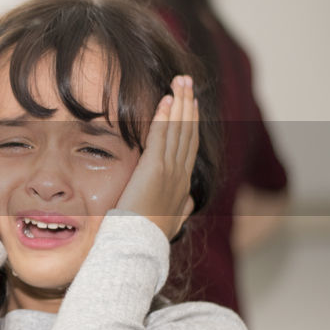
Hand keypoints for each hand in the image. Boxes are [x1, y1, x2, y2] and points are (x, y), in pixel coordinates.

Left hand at [116, 76, 198, 239]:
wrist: (137, 247)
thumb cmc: (146, 238)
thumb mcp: (170, 222)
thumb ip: (180, 209)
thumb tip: (189, 203)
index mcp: (182, 186)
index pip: (188, 147)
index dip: (191, 123)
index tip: (191, 104)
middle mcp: (180, 175)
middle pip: (187, 132)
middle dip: (188, 104)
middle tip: (187, 81)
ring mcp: (170, 171)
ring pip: (178, 130)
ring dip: (179, 103)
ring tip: (180, 82)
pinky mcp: (155, 170)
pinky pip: (161, 137)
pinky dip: (164, 117)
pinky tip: (165, 100)